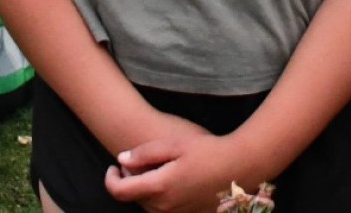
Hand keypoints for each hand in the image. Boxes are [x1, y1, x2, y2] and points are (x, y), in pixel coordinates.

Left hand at [103, 130, 262, 212]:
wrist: (240, 167)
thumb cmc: (208, 151)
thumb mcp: (174, 144)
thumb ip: (144, 153)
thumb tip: (121, 160)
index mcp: (159, 187)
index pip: (119, 191)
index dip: (110, 179)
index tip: (113, 166)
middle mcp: (165, 207)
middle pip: (134, 198)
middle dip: (130, 180)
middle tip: (139, 161)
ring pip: (148, 204)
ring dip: (145, 189)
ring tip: (159, 168)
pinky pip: (164, 208)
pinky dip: (161, 196)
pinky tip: (175, 179)